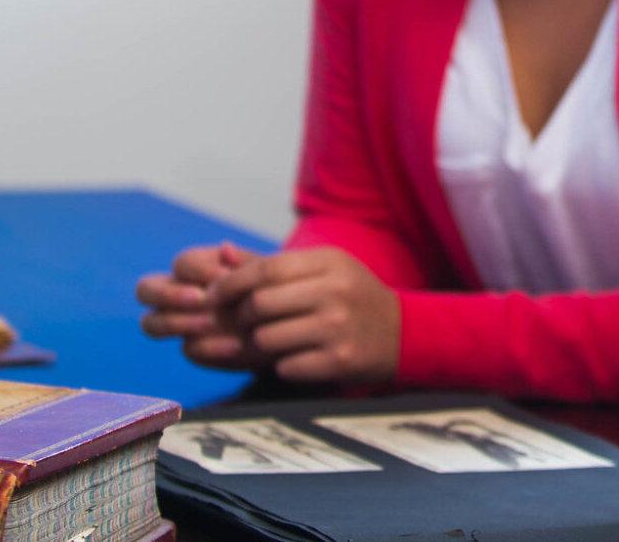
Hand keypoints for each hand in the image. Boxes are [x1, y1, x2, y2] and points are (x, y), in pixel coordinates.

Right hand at [137, 242, 262, 369]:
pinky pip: (187, 349)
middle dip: (169, 294)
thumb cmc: (273, 289)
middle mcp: (178, 293)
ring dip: (177, 322)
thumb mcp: (265, 272)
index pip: (181, 264)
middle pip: (146, 290)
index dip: (198, 270)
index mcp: (196, 268)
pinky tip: (235, 345)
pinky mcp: (194, 349)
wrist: (289, 324)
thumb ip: (244, 262)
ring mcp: (181, 324)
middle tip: (201, 300)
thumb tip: (225, 248)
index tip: (225, 277)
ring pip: (150, 323)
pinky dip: (209, 347)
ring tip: (211, 322)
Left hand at [208, 247, 400, 384]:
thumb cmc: (352, 297)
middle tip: (244, 322)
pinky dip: (282, 365)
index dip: (231, 283)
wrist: (404, 333)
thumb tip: (222, 252)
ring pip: (267, 338)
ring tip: (270, 341)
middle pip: (259, 304)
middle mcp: (334, 291)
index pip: (265, 269)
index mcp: (329, 262)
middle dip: (242, 316)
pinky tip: (296, 358)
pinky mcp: (340, 361)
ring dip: (259, 344)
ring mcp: (338, 328)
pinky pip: (285, 367)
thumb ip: (271, 264)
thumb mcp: (321, 270)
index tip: (214, 295)